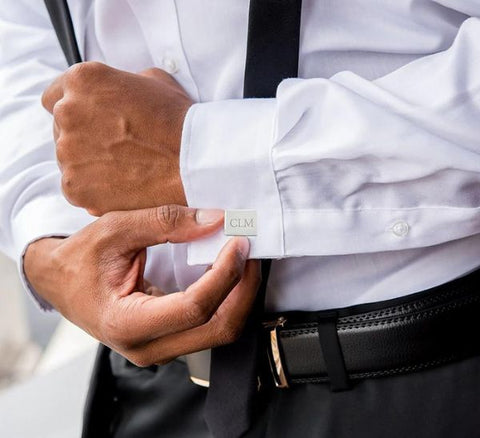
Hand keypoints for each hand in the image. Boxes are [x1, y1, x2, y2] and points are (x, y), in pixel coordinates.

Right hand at [24, 206, 259, 365]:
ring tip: (242, 259)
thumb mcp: (116, 229)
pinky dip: (226, 300)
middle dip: (243, 289)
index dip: (225, 274)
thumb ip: (166, 223)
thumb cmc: (80, 258)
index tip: (239, 243)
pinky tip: (228, 274)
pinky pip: (209, 326)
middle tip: (250, 252)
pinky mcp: (168, 341)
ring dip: (239, 295)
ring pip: (218, 331)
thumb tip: (215, 219)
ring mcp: (159, 349)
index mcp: (127, 323)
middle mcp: (146, 347)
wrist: (61, 282)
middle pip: (217, 328)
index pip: (195, 308)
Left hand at [41, 62, 192, 215]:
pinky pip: (77, 187)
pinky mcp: (75, 187)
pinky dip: (95, 189)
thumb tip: (116, 94)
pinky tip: (122, 185)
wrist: (194, 161)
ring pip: (69, 160)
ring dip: (89, 163)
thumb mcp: (153, 80)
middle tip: (118, 147)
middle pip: (60, 129)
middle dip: (84, 137)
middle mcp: (67, 113)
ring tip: (125, 168)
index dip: (77, 110)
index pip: (54, 96)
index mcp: (83, 81)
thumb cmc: (179, 121)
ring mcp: (68, 153)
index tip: (92, 122)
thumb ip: (121, 83)